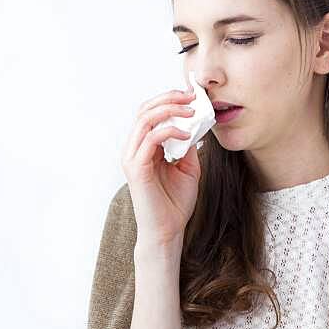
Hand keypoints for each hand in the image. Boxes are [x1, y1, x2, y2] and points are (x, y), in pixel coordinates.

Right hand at [122, 83, 201, 248]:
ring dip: (170, 110)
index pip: (151, 114)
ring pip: (145, 119)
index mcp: (144, 148)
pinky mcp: (136, 167)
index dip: (170, 101)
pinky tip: (187, 135)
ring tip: (191, 111)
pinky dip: (170, 131)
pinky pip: (151, 138)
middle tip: (192, 97)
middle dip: (169, 99)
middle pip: (145, 110)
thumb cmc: (175, 204)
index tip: (192, 97)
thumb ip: (188, 147)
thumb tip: (196, 124)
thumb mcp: (188, 168)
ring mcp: (132, 157)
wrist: (168, 231)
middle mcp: (134, 149)